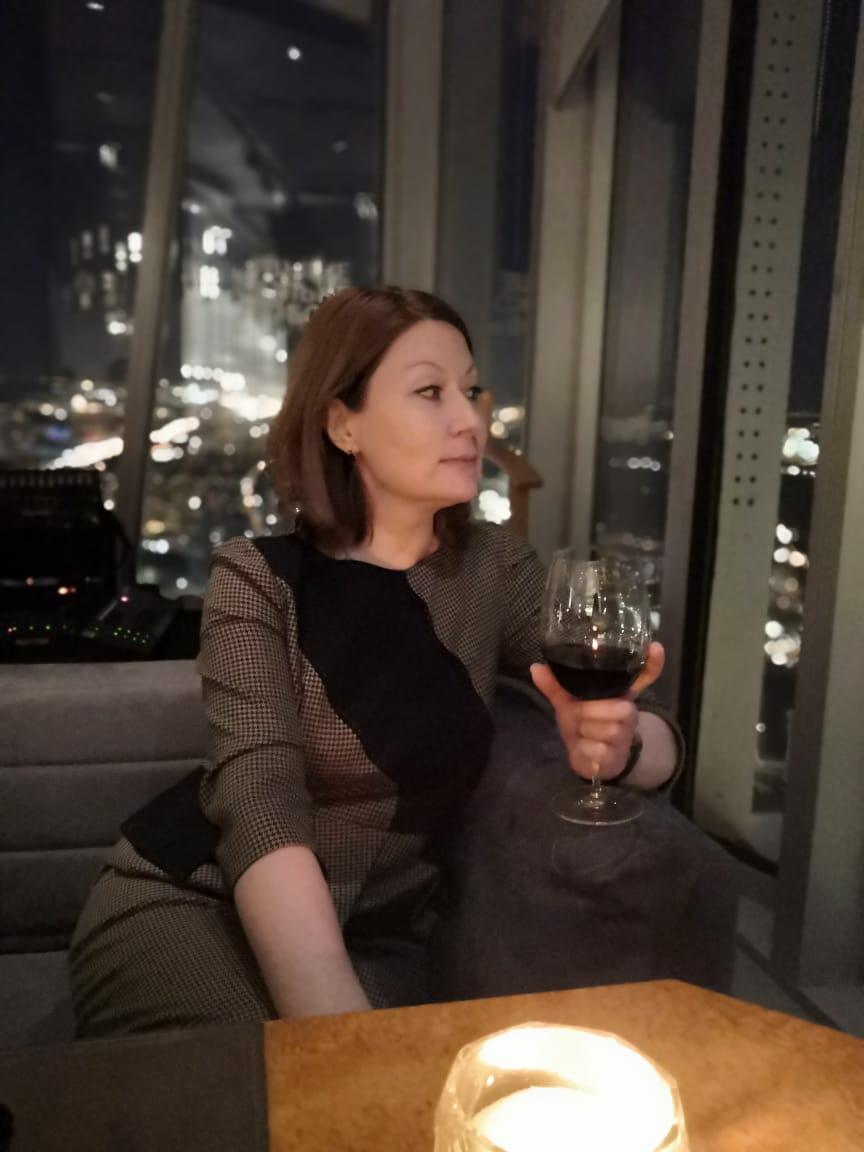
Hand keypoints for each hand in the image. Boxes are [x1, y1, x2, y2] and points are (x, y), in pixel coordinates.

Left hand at [530, 642, 665, 780]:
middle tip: (578, 716)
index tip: (656, 647)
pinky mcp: (618, 756)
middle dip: (589, 712)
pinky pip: (600, 750)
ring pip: (607, 729)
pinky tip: (584, 748)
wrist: (586, 760)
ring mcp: (626, 736)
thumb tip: (535, 667)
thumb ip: (555, 686)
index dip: (652, 663)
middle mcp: (629, 713)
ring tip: (581, 732)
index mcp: (618, 695)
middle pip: (618, 708)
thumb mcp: (567, 703)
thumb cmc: (581, 725)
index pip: (643, 677)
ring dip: (584, 732)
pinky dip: (584, 750)